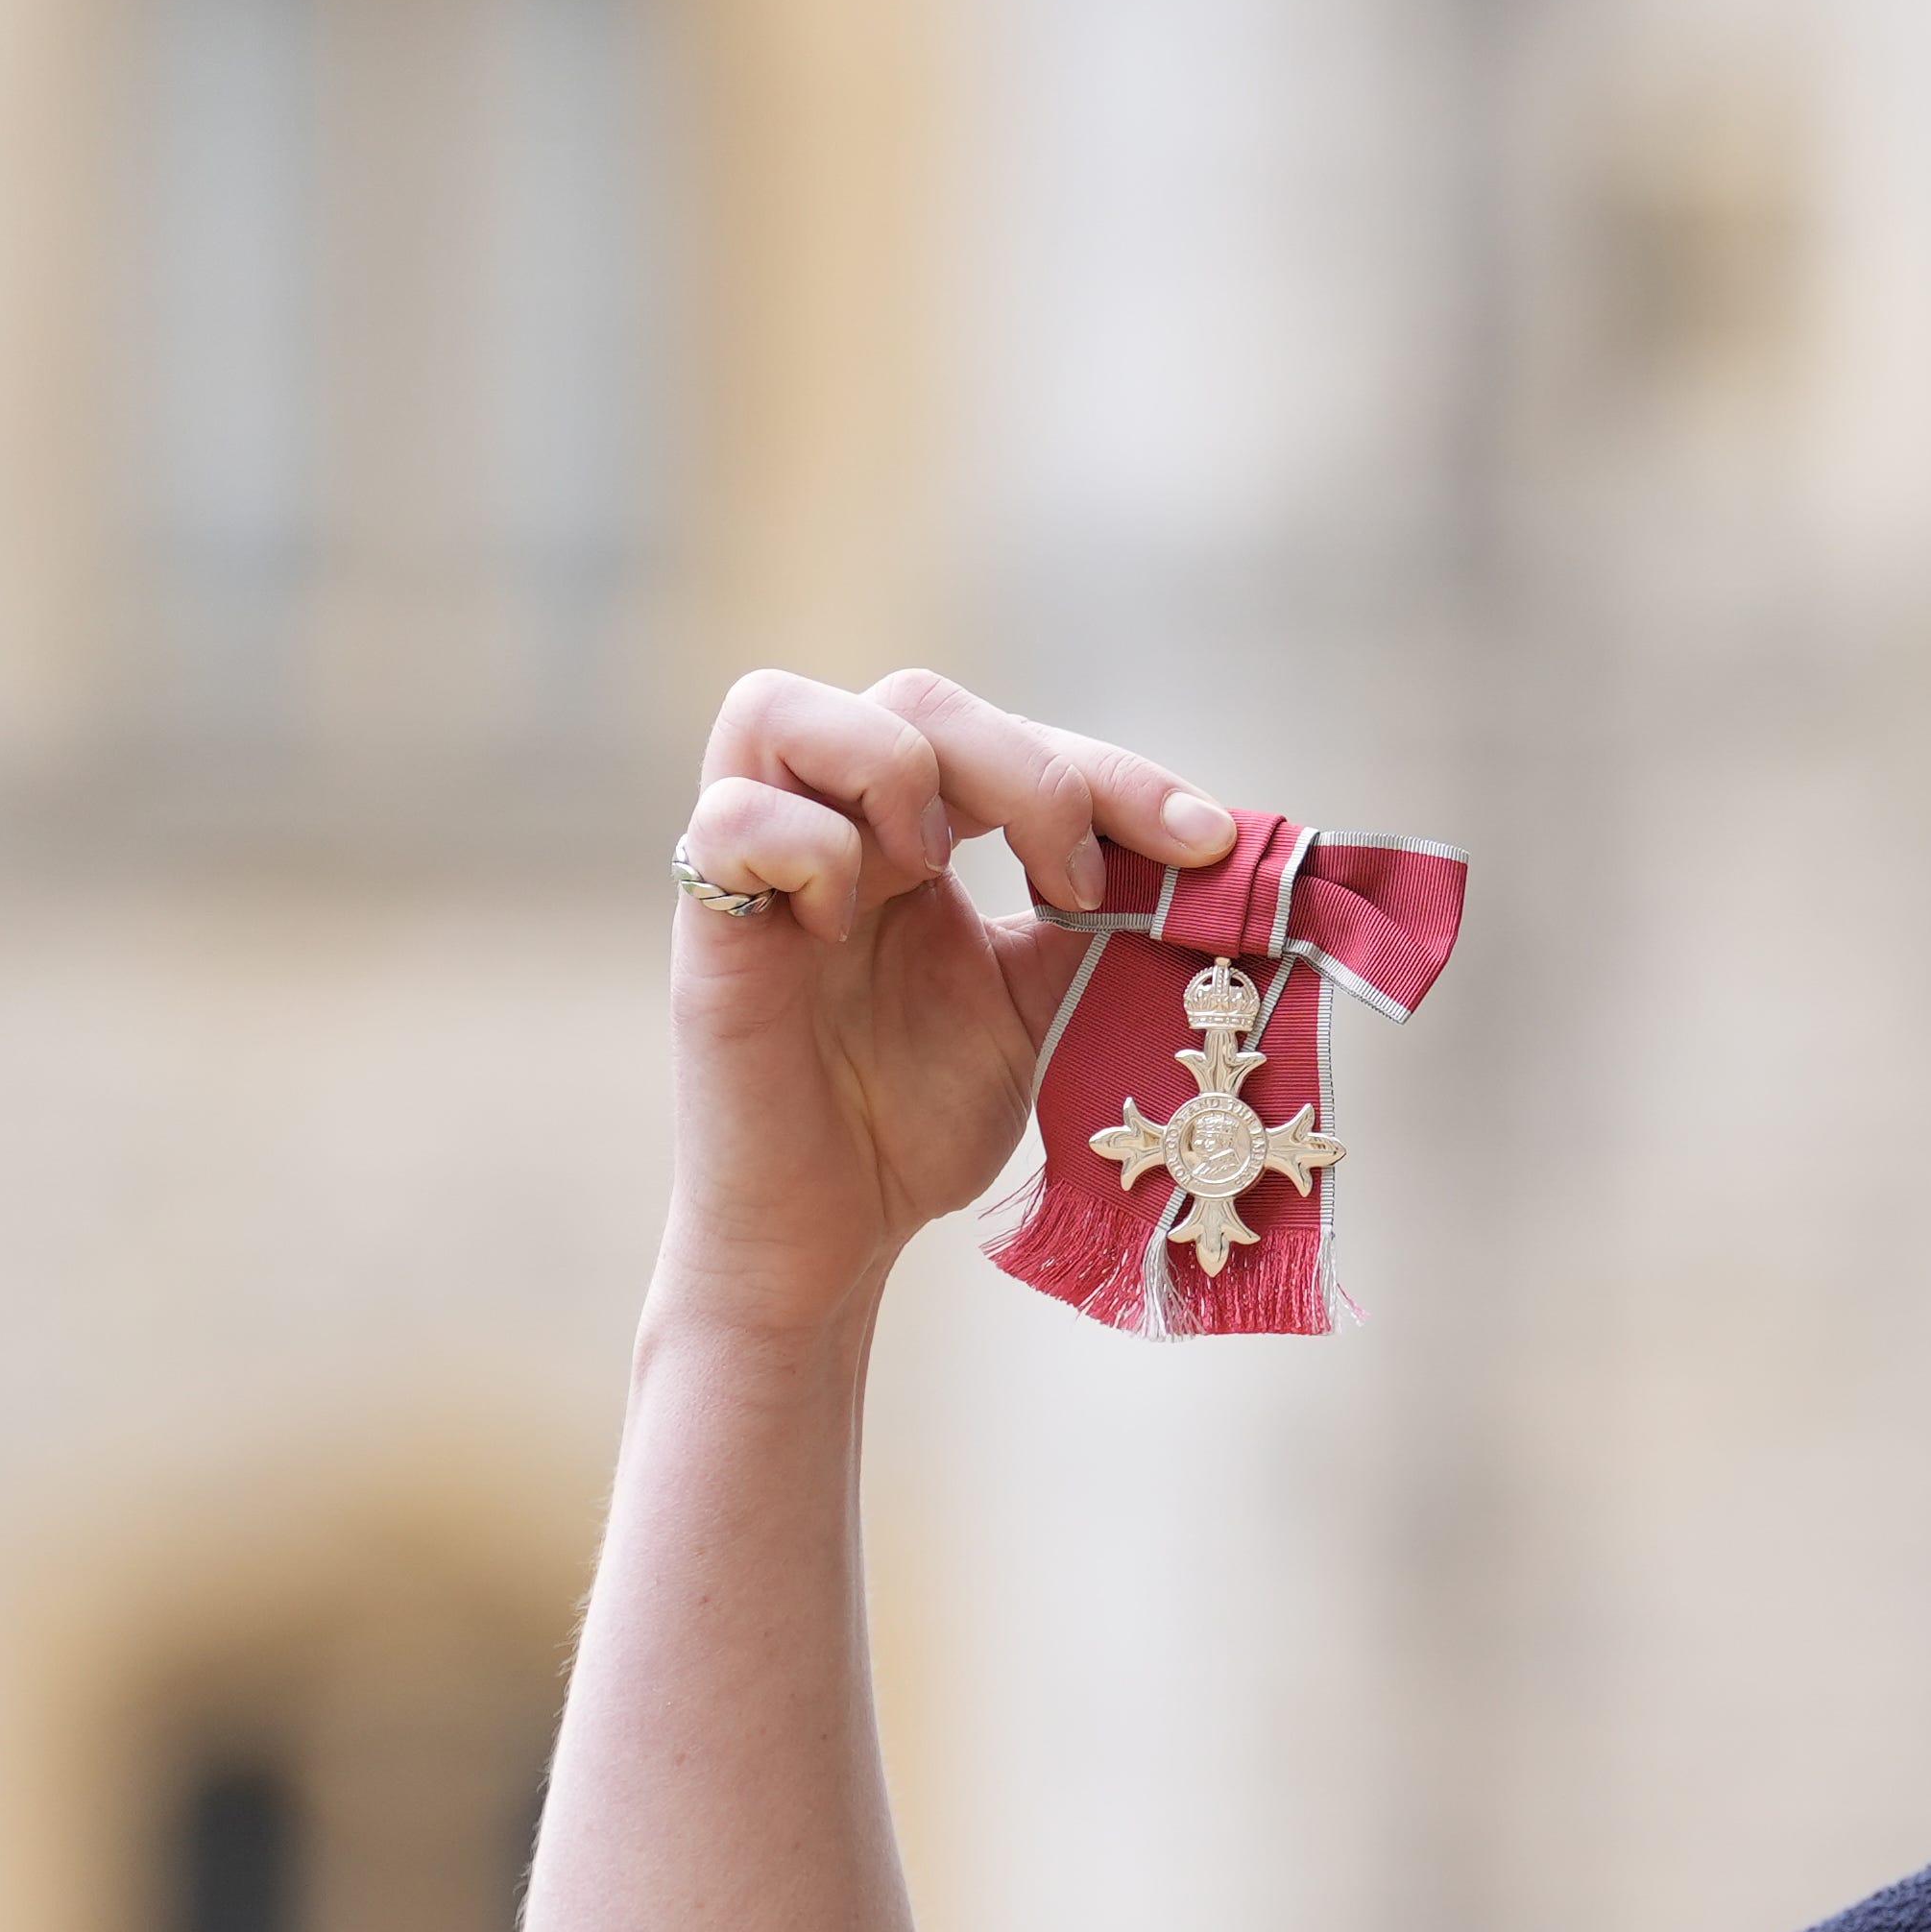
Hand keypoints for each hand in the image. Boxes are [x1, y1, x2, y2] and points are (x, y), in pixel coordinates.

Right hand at [660, 669, 1246, 1333]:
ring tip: (940, 873)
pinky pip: (727, 822)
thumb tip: (1220, 872)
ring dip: (896, 772)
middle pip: (914, 695)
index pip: (1007, 734)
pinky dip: (807, 850)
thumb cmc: (922, 1119)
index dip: (1113, 771)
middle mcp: (832, 828)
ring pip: (778, 707)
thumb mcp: (1045, 1009)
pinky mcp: (710, 937)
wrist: (835, 1236)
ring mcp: (758, 873)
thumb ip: (1106, 930)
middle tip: (1082, 884)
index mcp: (914, 837)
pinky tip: (849, 929)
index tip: (1204, 843)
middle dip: (1028, 768)